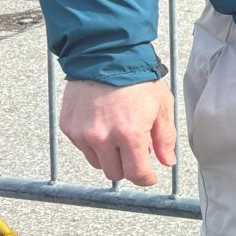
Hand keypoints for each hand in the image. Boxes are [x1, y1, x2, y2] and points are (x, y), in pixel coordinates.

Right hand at [60, 79, 175, 186]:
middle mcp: (102, 138)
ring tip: (119, 136)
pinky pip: (83, 148)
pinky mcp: (69, 128)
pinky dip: (94, 144)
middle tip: (135, 152)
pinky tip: (104, 126)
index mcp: (129, 134)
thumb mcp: (161, 107)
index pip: (136, 173)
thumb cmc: (137, 79)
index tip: (149, 176)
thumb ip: (165, 138)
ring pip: (98, 163)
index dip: (145, 179)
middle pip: (115, 173)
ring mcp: (82, 134)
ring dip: (110, 157)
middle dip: (128, 167)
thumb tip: (167, 161)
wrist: (106, 57)